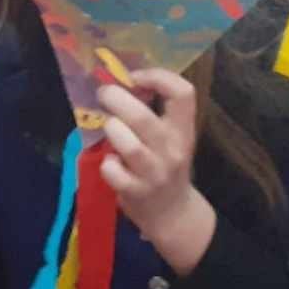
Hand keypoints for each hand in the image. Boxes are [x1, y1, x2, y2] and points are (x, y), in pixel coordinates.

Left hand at [96, 69, 216, 273]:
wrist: (172, 213)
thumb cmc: (164, 166)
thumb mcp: (170, 138)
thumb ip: (153, 113)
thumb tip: (120, 80)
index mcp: (183, 130)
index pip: (183, 94)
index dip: (158, 76)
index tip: (135, 76)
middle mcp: (172, 150)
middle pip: (143, 118)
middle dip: (116, 99)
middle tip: (104, 93)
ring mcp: (154, 172)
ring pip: (128, 145)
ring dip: (111, 130)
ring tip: (109, 128)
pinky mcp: (136, 191)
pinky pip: (113, 171)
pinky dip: (106, 164)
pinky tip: (110, 163)